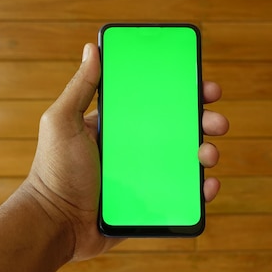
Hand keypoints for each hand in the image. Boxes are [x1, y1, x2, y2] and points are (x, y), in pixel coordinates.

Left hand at [23, 43, 228, 261]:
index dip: (182, 93)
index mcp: (118, 126)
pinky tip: (209, 185)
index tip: (203, 86)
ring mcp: (144, 177)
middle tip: (217, 121)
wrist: (55, 222)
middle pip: (178, 129)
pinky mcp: (150, 204)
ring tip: (209, 154)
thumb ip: (79, 87)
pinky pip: (183, 195)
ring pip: (185, 161)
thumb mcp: (62, 122)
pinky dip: (201, 190)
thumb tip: (92, 49)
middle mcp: (134, 148)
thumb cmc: (54, 171)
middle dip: (203, 122)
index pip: (156, 103)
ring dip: (206, 153)